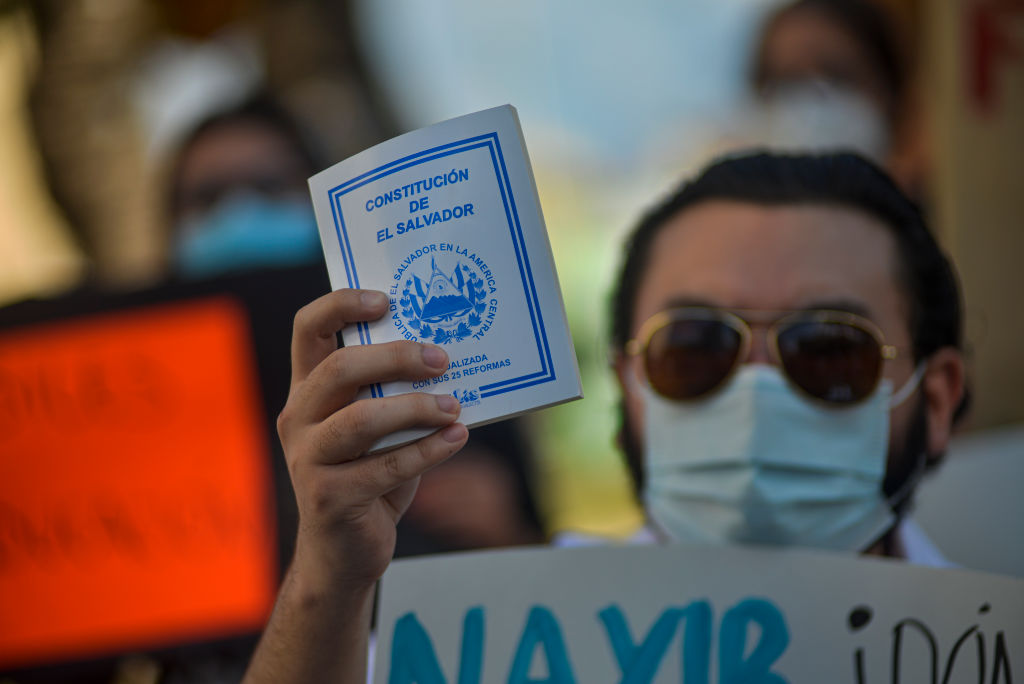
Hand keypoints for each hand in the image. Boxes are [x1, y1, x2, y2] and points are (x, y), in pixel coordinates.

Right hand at [278, 288, 468, 588]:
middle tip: (441, 359)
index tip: (387, 300)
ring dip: (416, 408)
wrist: (343, 553)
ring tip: (454, 407)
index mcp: (306, 391)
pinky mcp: (328, 498)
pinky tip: (456, 438)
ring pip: (361, 419)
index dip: (342, 305)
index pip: (308, 330)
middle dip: (396, 358)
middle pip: (340, 369)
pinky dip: (428, 450)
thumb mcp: (376, 428)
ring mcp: (308, 459)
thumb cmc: (368, 477)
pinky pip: (385, 467)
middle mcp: (298, 419)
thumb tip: (446, 359)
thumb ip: (391, 394)